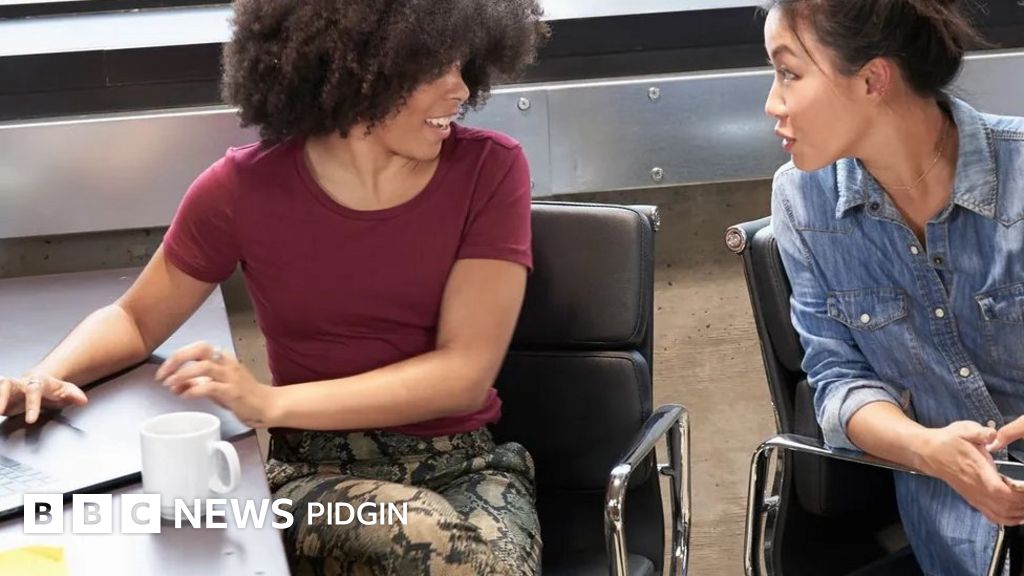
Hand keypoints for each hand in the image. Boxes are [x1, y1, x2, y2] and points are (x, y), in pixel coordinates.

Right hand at [0, 374, 87, 423]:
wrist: (40, 382)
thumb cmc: (52, 389)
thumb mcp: (65, 391)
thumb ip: (74, 395)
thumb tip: (83, 401)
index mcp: (38, 382)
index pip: (34, 390)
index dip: (32, 405)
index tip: (31, 420)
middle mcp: (20, 382)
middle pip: (7, 384)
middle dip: (1, 396)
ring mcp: (8, 387)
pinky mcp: (1, 393)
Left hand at [156, 341, 276, 427]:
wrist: (268, 406)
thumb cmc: (243, 396)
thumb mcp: (216, 387)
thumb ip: (197, 384)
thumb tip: (175, 385)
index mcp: (222, 358)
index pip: (196, 348)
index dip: (176, 358)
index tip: (163, 372)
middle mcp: (227, 362)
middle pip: (200, 349)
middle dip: (177, 359)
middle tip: (162, 375)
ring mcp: (231, 376)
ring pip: (204, 366)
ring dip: (183, 374)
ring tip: (170, 385)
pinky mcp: (234, 391)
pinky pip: (211, 386)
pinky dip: (195, 390)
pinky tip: (185, 396)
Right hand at [916, 420, 1023, 524]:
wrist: (928, 452)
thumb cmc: (947, 442)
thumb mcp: (964, 430)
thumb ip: (981, 433)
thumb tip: (993, 434)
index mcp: (977, 471)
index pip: (1002, 491)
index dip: (1020, 495)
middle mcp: (976, 488)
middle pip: (1006, 506)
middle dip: (1023, 504)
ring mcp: (974, 496)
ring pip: (1000, 514)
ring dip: (1018, 514)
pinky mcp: (973, 499)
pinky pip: (992, 516)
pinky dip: (1007, 520)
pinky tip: (1017, 517)